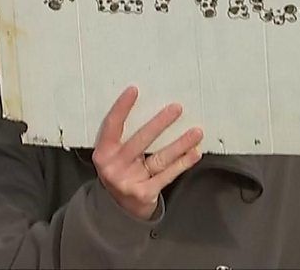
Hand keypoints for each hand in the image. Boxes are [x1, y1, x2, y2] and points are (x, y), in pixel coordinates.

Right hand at [92, 87, 203, 219]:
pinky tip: (195, 153)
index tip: (134, 90)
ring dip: (180, 144)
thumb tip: (149, 108)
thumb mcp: (112, 155)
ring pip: (158, 158)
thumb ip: (123, 138)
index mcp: (103, 152)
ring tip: (196, 132)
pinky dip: (183, 163)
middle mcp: (113, 166)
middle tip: (177, 108)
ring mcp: (128, 181)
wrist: (119, 209)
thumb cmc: (120, 171)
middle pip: (140, 141)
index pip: (112, 126)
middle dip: (160, 123)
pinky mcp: (144, 193)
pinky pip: (167, 175)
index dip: (122, 107)